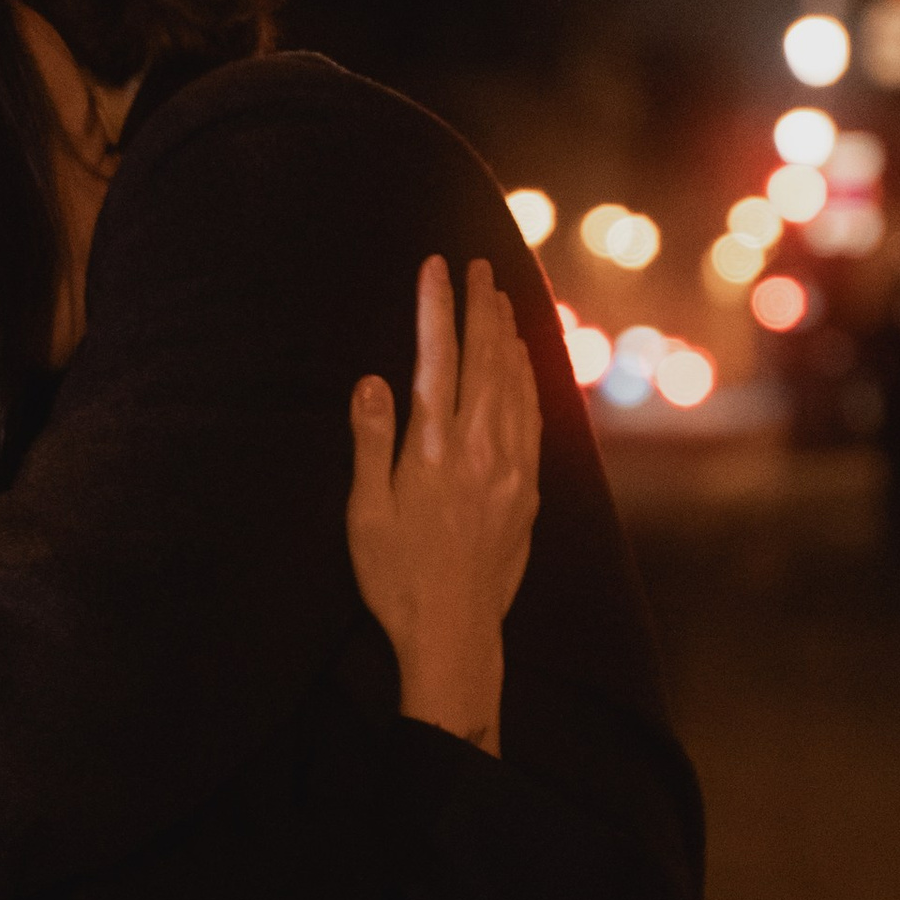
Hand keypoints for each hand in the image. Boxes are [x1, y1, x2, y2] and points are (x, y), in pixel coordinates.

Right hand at [346, 255, 539, 750]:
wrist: (455, 633)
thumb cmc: (397, 579)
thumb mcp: (366, 515)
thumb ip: (371, 444)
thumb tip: (371, 381)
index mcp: (434, 452)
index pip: (436, 361)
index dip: (436, 309)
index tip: (435, 267)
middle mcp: (479, 451)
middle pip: (484, 361)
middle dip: (479, 308)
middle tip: (477, 266)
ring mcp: (510, 470)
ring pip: (515, 384)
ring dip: (507, 336)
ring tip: (500, 299)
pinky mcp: (527, 491)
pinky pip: (533, 419)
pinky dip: (529, 380)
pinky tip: (523, 364)